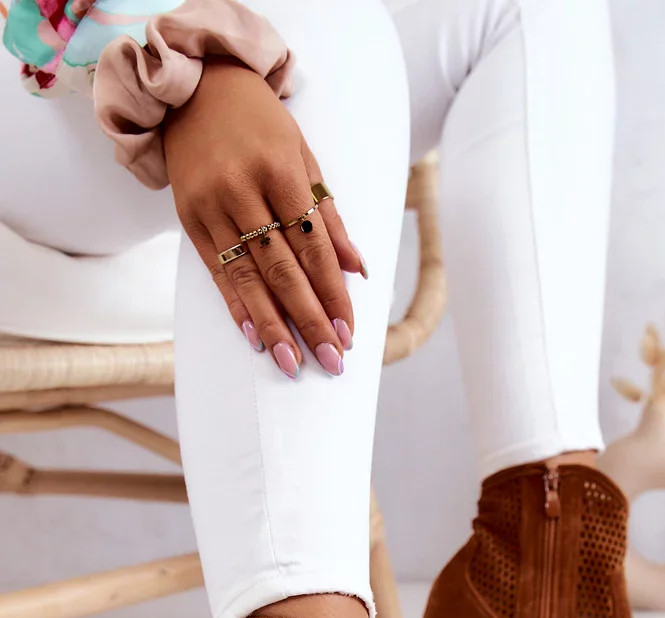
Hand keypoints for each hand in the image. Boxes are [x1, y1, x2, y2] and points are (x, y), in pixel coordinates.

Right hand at [164, 58, 366, 377]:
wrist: (195, 88)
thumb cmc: (260, 124)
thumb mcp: (304, 157)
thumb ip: (329, 215)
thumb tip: (358, 269)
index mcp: (280, 170)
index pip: (314, 246)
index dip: (333, 292)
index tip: (348, 330)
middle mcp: (243, 190)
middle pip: (283, 269)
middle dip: (310, 319)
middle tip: (331, 360)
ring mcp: (212, 206)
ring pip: (248, 277)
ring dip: (274, 325)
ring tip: (293, 364)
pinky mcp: (188, 219)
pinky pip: (216, 273)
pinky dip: (237, 307)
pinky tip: (255, 338)